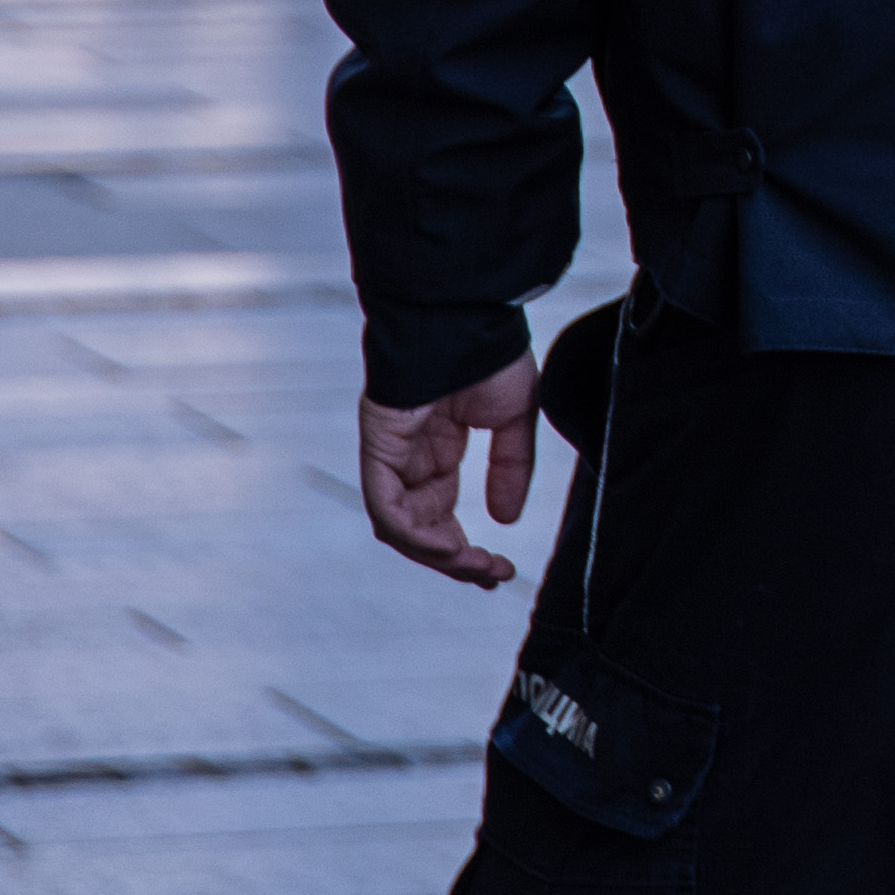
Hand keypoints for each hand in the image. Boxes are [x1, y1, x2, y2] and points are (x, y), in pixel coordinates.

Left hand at [362, 359, 544, 587]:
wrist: (468, 317)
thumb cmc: (491, 353)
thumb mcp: (515, 419)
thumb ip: (510, 468)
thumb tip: (505, 518)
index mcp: (438, 449)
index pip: (441, 513)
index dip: (466, 547)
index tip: (500, 568)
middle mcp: (410, 458)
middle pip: (419, 528)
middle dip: (454, 560)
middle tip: (491, 576)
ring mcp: (391, 454)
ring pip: (400, 525)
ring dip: (437, 554)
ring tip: (476, 566)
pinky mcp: (379, 446)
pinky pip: (387, 504)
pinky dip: (414, 532)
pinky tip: (448, 546)